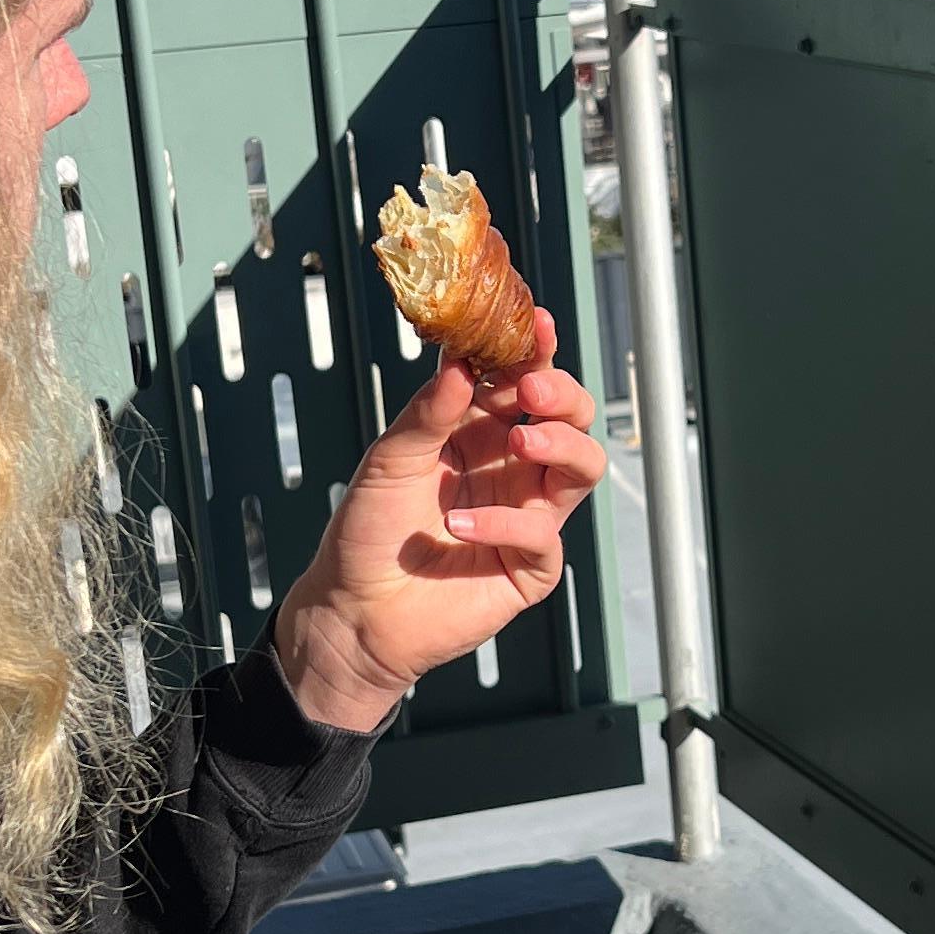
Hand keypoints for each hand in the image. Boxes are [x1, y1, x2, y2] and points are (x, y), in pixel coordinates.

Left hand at [274, 313, 605, 735]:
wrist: (352, 610)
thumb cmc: (368, 532)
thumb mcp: (389, 460)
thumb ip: (428, 414)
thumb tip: (463, 365)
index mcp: (478, 432)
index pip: (520, 379)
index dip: (532, 349)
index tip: (533, 322)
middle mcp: (510, 467)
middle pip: (570, 417)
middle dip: (560, 394)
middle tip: (530, 391)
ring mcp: (525, 515)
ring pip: (582, 467)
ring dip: (560, 445)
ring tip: (521, 441)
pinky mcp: (528, 567)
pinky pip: (543, 535)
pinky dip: (505, 523)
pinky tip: (461, 526)